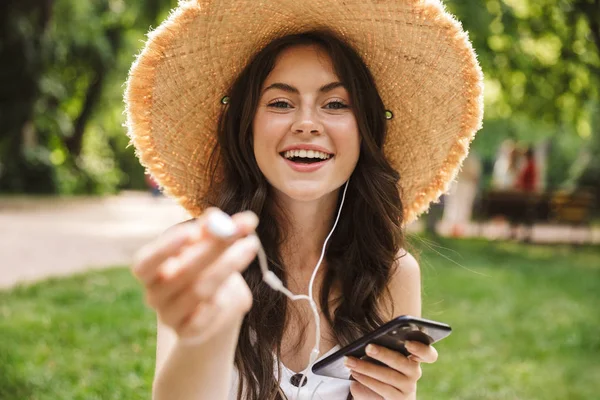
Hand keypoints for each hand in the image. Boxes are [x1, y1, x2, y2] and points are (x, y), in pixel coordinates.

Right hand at [131, 208, 259, 342]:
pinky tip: (235, 286)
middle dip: (215, 247)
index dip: (166, 248)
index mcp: (148, 270)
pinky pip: (208, 314)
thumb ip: (208, 230)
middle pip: (182, 273)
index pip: (146, 262)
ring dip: (229, 265)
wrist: (211, 306)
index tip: (192, 231)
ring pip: (200, 290)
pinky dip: (223, 298)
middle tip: (242, 226)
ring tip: (251, 245)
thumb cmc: (202, 265)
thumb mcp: (203, 244)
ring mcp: (170, 316)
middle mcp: (154, 295)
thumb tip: (217, 217)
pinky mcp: (188, 332)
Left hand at [344, 341, 437, 398]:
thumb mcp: (382, 356)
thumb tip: (369, 344)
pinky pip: (382, 389)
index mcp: (415, 357)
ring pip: (389, 377)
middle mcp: (414, 373)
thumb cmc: (381, 367)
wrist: (381, 394)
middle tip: (368, 347)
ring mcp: (408, 388)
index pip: (428, 354)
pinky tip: (354, 374)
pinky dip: (366, 380)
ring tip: (350, 361)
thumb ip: (382, 347)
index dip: (421, 348)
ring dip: (367, 368)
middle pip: (404, 363)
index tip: (408, 343)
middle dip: (384, 354)